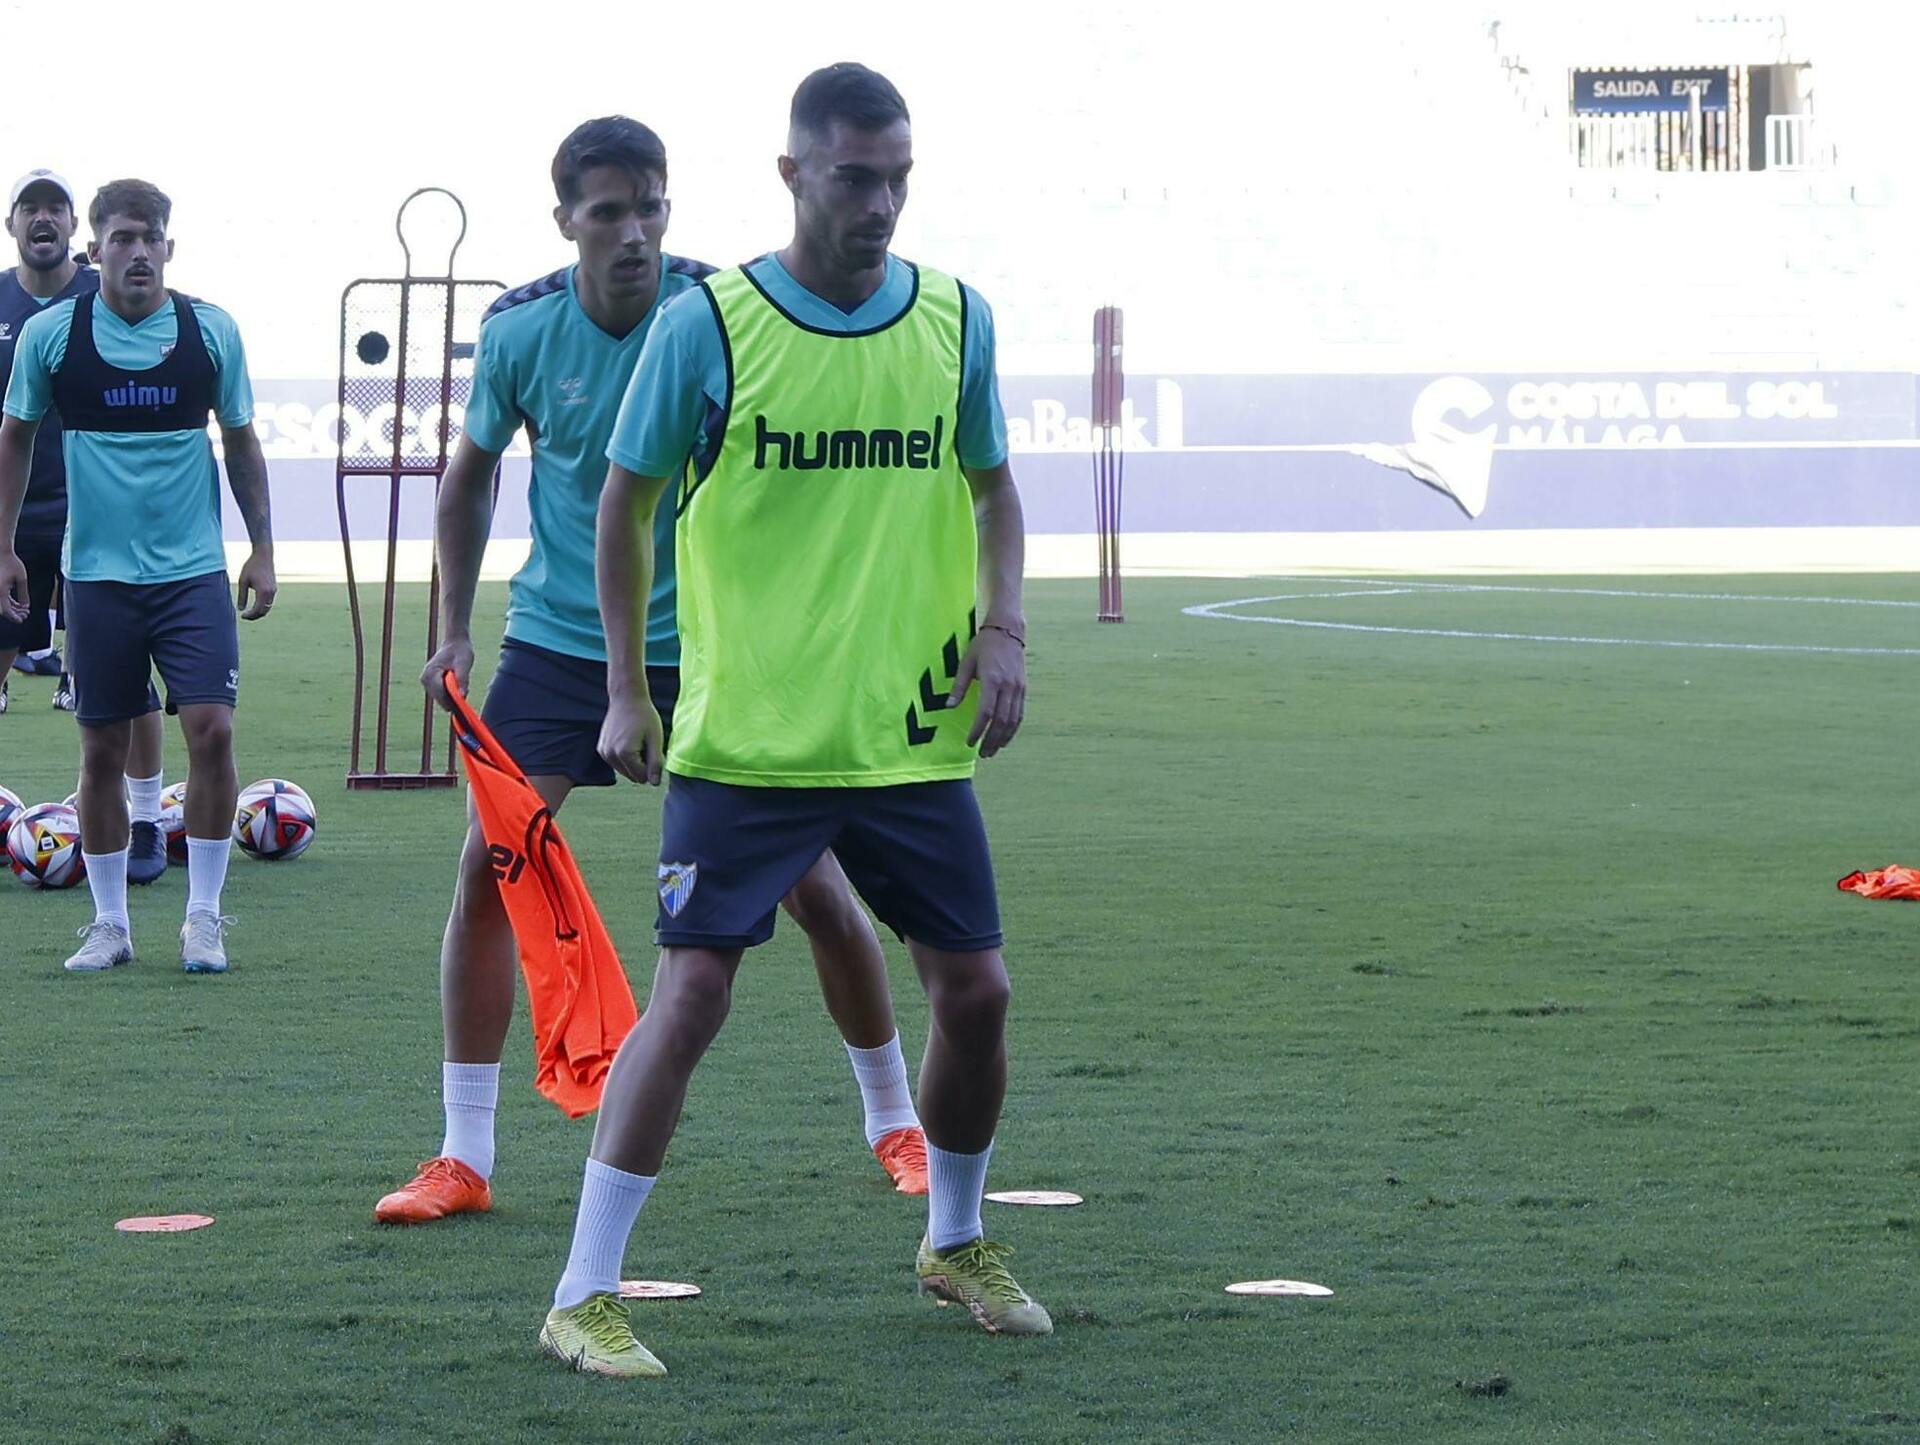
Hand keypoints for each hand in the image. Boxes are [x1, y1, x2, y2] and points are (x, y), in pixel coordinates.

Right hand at [0, 551, 25, 623]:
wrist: (2, 553)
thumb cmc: (11, 563)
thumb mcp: (21, 579)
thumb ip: (23, 593)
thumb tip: (25, 606)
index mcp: (0, 591)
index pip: (6, 611)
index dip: (14, 617)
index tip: (22, 620)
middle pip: (3, 610)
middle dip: (15, 614)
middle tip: (26, 614)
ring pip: (3, 604)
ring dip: (13, 609)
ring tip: (25, 610)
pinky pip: (2, 598)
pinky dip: (10, 602)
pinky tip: (19, 604)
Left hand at [235, 547, 276, 619]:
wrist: (264, 555)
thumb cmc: (251, 566)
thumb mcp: (243, 581)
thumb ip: (242, 596)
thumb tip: (240, 609)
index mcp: (263, 592)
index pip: (258, 610)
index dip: (250, 615)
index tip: (242, 616)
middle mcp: (271, 593)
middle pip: (264, 611)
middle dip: (255, 616)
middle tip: (245, 617)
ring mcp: (274, 590)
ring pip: (268, 607)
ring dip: (259, 611)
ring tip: (249, 612)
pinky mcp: (274, 588)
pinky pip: (269, 601)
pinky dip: (263, 606)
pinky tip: (255, 604)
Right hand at [421, 635, 475, 710]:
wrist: (455, 643)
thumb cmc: (460, 651)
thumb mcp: (464, 664)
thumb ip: (462, 680)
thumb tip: (462, 696)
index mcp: (430, 673)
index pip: (440, 695)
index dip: (453, 701)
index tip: (465, 700)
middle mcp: (425, 680)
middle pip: (440, 699)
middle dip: (454, 698)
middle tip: (465, 689)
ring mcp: (426, 683)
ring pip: (442, 699)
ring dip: (453, 696)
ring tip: (460, 681)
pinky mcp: (430, 685)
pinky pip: (442, 695)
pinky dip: (450, 693)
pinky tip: (456, 683)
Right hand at [598, 681, 665, 784]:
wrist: (626, 697)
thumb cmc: (644, 715)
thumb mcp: (655, 738)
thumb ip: (656, 763)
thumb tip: (655, 783)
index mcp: (625, 754)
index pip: (643, 777)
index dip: (652, 766)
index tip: (652, 748)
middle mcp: (610, 756)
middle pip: (633, 776)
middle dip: (642, 765)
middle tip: (645, 744)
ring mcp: (604, 753)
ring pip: (624, 771)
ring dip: (633, 761)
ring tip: (636, 740)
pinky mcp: (601, 749)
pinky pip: (617, 763)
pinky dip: (624, 756)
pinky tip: (627, 739)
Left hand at [948, 625, 1026, 757]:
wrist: (1008, 630)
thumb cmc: (983, 645)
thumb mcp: (966, 662)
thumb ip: (959, 686)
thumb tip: (949, 706)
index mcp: (992, 680)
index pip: (986, 712)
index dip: (978, 730)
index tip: (970, 742)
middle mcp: (1008, 686)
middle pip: (1001, 721)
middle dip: (991, 740)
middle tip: (982, 754)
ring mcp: (1018, 688)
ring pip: (1013, 720)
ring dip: (1003, 738)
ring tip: (993, 750)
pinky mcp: (1023, 688)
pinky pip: (1020, 713)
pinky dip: (1013, 729)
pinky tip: (1005, 738)